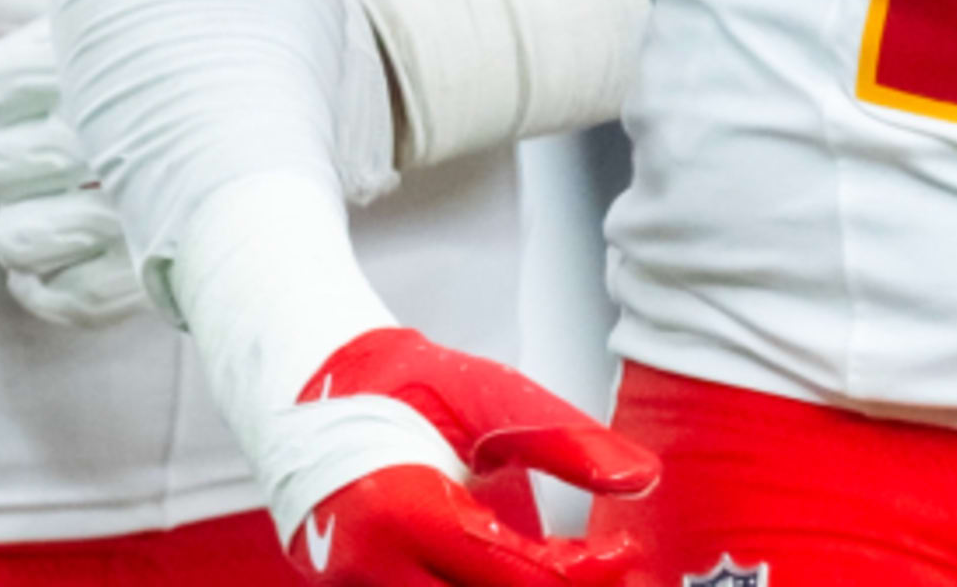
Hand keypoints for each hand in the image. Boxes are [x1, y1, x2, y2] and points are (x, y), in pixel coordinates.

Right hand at [285, 329, 656, 586]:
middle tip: (594, 570)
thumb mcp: (489, 396)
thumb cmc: (404, 387)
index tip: (621, 555)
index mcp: (404, 511)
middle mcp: (369, 570)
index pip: (515, 576)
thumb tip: (640, 479)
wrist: (315, 393)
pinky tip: (503, 573)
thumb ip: (564, 440)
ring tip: (555, 570)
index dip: (583, 573)